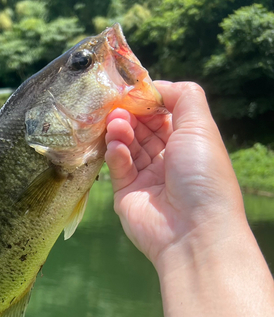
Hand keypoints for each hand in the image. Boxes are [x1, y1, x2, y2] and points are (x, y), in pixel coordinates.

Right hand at [104, 81, 247, 273]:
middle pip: (142, 128)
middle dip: (130, 114)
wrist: (191, 230)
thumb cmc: (201, 174)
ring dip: (121, 131)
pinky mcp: (127, 192)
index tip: (131, 90)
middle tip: (117, 107)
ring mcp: (146, 176)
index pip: (163, 114)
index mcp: (188, 142)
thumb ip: (183, 96)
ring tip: (116, 125)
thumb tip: (157, 86)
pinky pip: (118, 167)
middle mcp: (167, 157)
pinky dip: (116, 154)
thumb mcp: (200, 126)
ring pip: (127, 145)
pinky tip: (117, 147)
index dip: (148, 101)